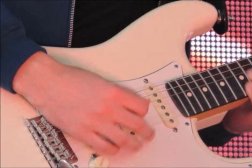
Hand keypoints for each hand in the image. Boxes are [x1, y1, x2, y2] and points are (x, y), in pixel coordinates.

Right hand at [13, 52, 153, 154]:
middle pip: (137, 125)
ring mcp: (96, 122)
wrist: (47, 83)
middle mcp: (108, 109)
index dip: (145, 111)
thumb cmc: (71, 78)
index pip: (141, 106)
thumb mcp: (100, 80)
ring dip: (133, 145)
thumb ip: (115, 93)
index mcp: (114, 93)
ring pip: (124, 140)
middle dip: (147, 132)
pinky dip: (113, 150)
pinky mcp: (83, 133)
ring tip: (135, 145)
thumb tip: (126, 105)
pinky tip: (114, 148)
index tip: (144, 114)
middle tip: (148, 135)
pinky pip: (104, 148)